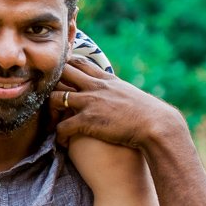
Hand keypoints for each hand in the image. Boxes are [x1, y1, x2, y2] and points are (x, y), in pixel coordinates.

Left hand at [50, 57, 184, 149]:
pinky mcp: (88, 121)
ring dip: (50, 111)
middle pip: (62, 73)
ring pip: (56, 98)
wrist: (157, 125)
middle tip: (49, 99)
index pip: (78, 63)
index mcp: (106, 80)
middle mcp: (95, 87)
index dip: (65, 67)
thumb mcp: (131, 96)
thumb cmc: (149, 115)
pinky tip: (63, 143)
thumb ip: (118, 92)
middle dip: (51, 84)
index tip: (58, 77)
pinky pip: (62, 127)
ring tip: (53, 122)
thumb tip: (118, 95)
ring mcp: (91, 103)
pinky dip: (59, 136)